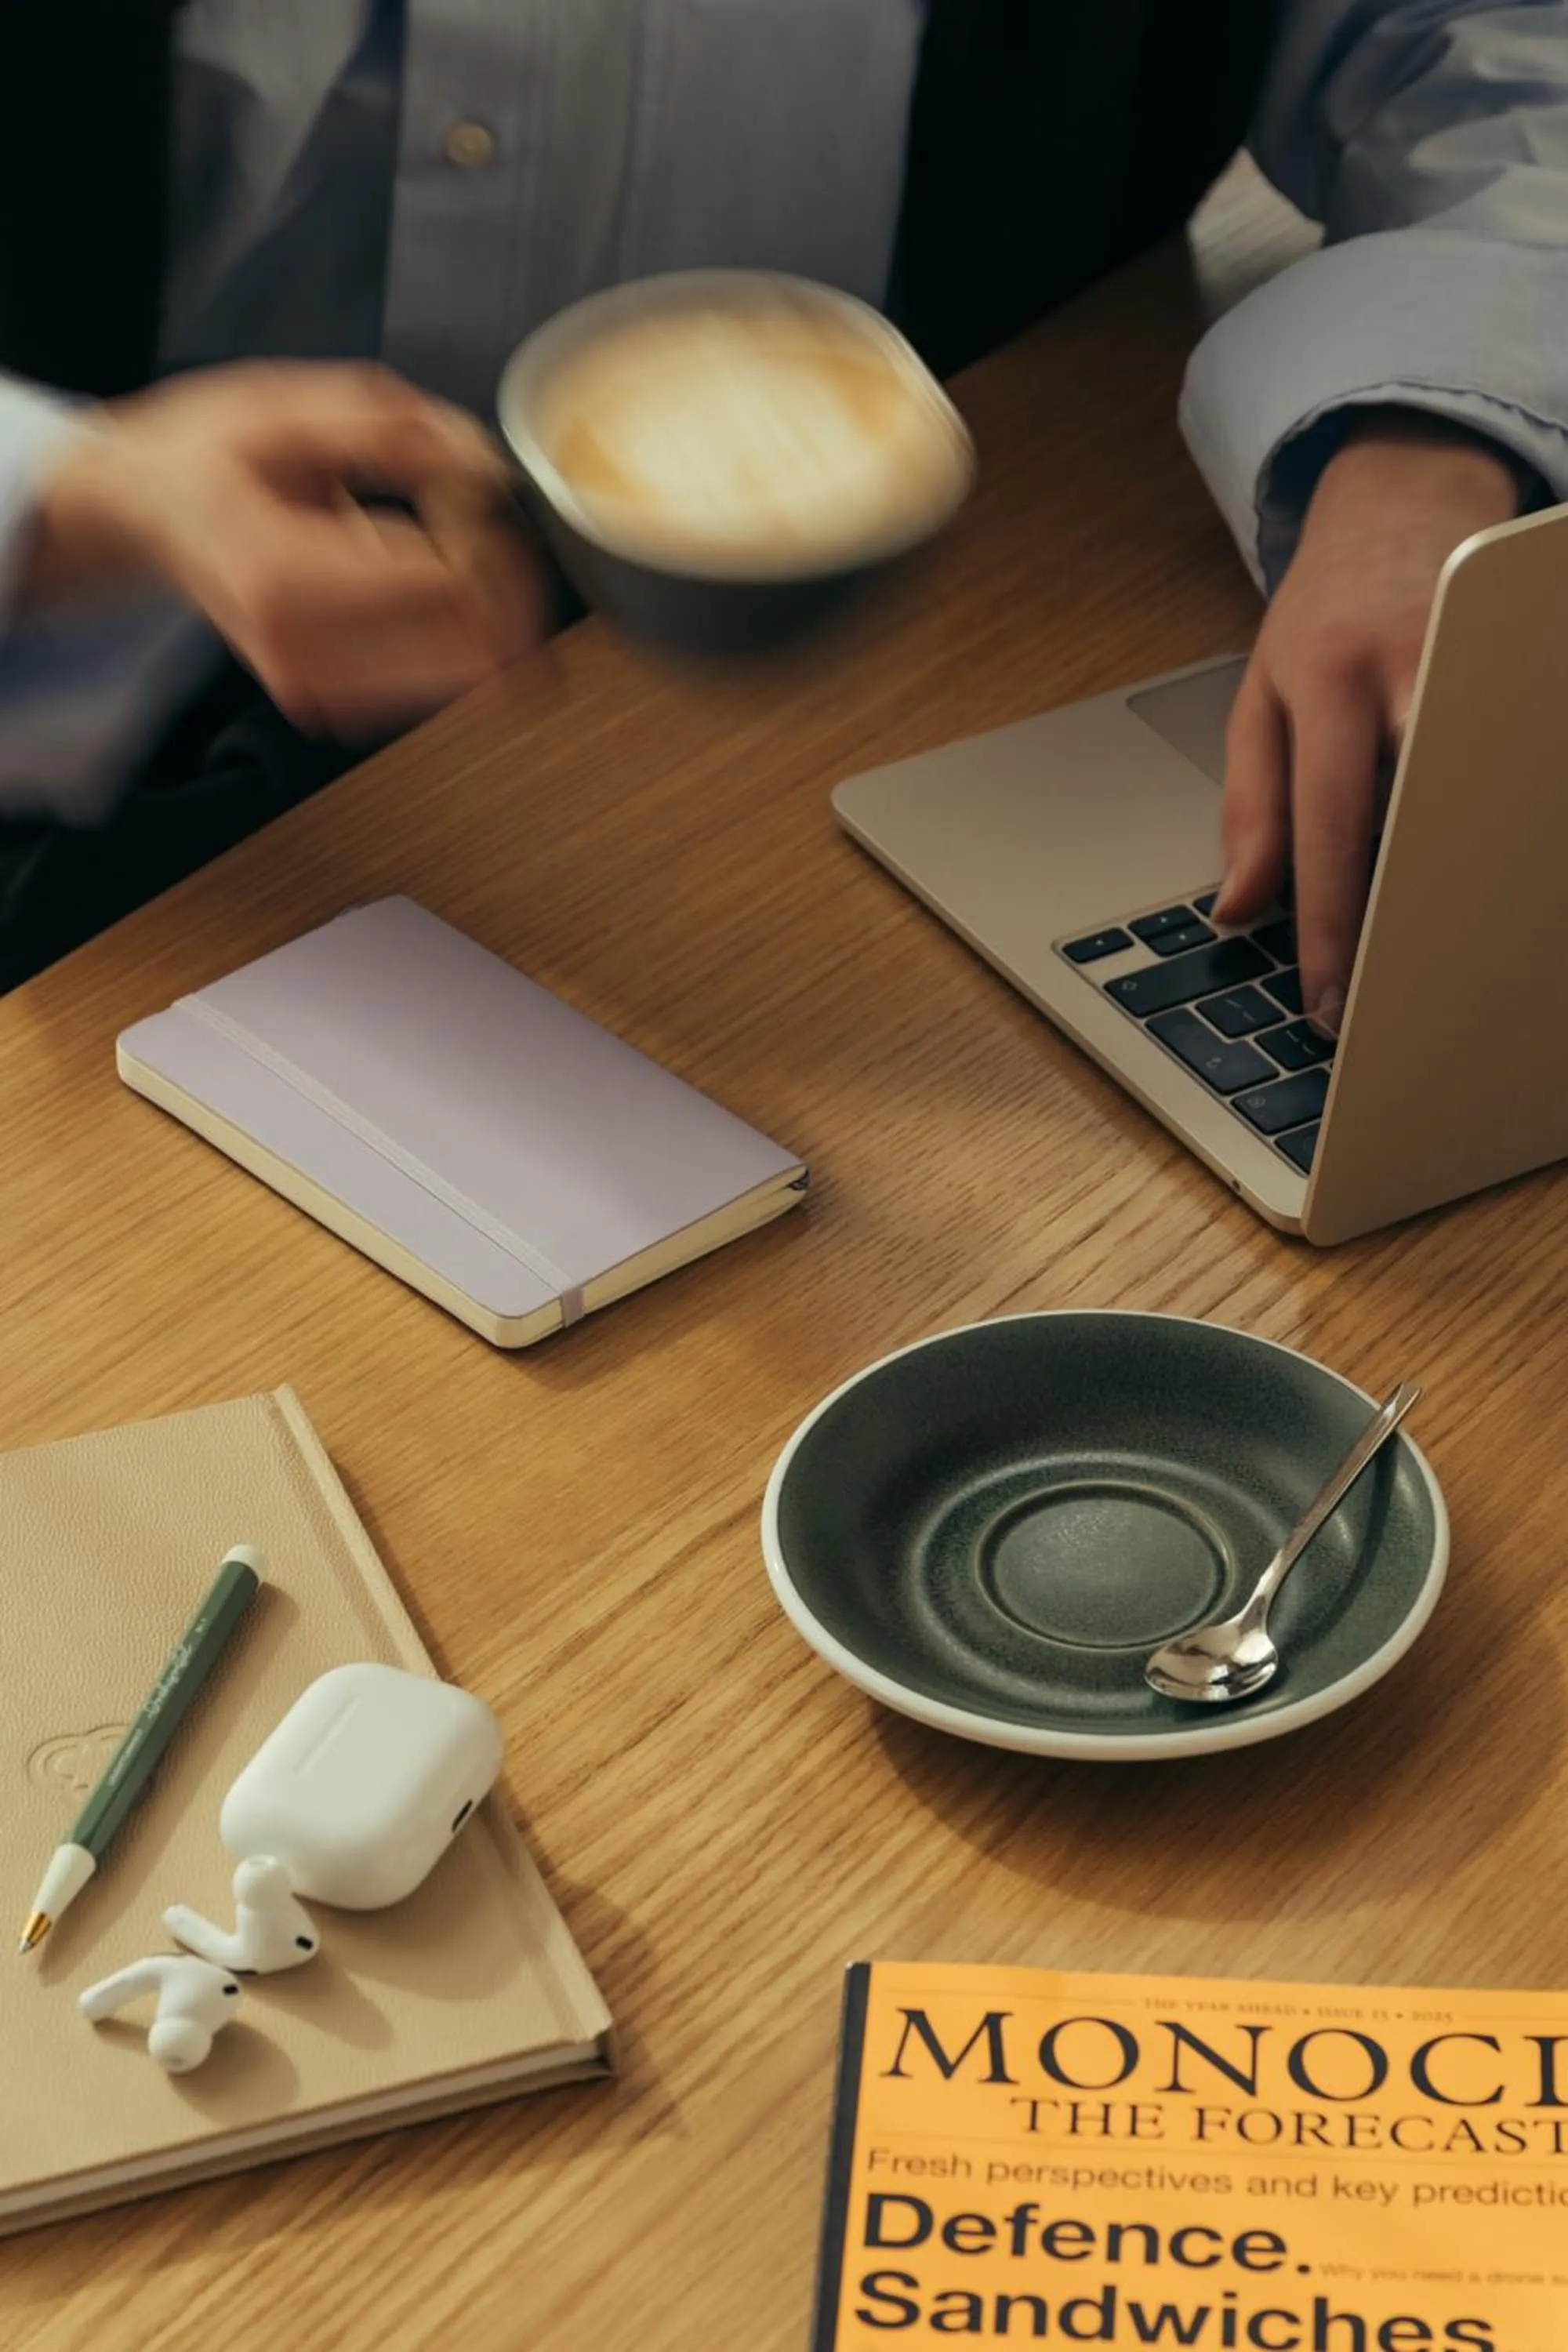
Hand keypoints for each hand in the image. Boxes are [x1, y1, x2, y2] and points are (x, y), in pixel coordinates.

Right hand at [21, 361, 544, 740]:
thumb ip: (393, 430)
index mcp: (287, 578)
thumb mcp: (289, 408)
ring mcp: (321, 692)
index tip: (472, 485)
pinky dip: (459, 630)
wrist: (148, 515)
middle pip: (480, 648)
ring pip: (473, 673)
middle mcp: (306, 653)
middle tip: (476, 513)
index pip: (453, 586)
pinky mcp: (336, 706)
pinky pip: (442, 680)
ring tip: (443, 538)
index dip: (493, 535)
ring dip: (488, 606)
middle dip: (508, 578)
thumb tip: (484, 463)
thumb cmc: (209, 455)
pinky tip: (423, 577)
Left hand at [1215, 409, 1527, 1030]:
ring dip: (1473, 873)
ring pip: (1482, 787)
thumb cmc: (1328, 611)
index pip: (1328, 824)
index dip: (1330, 925)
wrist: (1405, 494)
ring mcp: (1482, 655)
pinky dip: (1511, 818)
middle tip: (1408, 1000)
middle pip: (1422, 811)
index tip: (1333, 1002)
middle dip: (1414, 913)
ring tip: (1461, 950)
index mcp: (1330, 679)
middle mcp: (1411, 666)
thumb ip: (1250, 806)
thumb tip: (1238, 910)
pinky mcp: (1530, 652)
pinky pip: (1521, 755)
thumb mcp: (1260, 697)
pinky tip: (1506, 875)